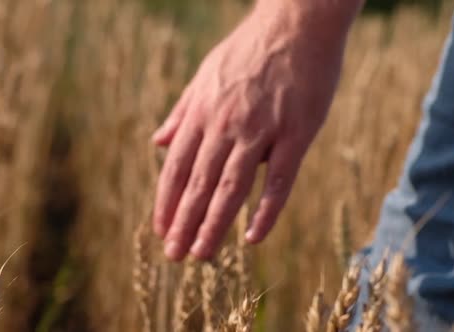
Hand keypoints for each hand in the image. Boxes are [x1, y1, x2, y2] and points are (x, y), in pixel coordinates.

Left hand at [152, 4, 351, 260]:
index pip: (176, 167)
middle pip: (199, 184)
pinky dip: (265, 212)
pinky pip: (279, 181)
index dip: (167, 202)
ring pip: (231, 188)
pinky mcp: (296, 133)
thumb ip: (182, 112)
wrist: (296, 23)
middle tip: (175, 256)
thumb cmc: (251, 50)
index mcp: (203, 112)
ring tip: (201, 255)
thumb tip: (157, 141)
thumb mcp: (205, 75)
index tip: (161, 229)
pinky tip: (253, 238)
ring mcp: (261, 130)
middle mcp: (226, 125)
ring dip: (213, 225)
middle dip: (184, 223)